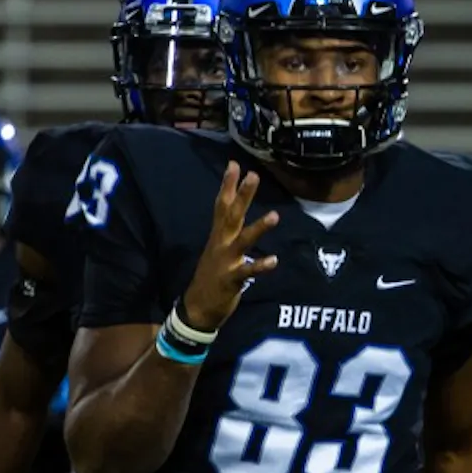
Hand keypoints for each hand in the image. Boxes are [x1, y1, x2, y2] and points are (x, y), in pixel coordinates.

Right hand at [180, 162, 279, 331]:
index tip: (234, 164)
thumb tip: (236, 213)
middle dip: (242, 195)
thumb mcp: (218, 249)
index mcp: (219, 236)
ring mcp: (225, 261)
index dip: (228, 185)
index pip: (222, 205)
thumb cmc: (212, 277)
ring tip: (274, 215)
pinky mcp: (231, 279)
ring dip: (259, 228)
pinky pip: (247, 271)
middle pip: (232, 215)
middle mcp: (221, 244)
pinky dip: (260, 265)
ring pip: (243, 240)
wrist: (197, 308)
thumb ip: (228, 232)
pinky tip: (274, 260)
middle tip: (253, 175)